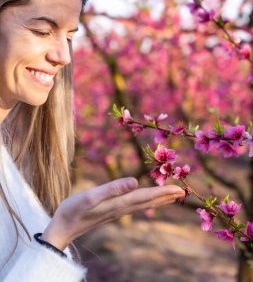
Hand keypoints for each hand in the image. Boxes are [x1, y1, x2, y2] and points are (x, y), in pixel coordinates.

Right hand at [41, 177, 184, 249]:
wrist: (62, 229)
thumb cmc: (72, 211)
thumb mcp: (89, 197)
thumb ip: (111, 189)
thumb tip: (135, 181)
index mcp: (119, 204)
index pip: (146, 196)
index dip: (163, 192)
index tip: (180, 188)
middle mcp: (121, 209)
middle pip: (148, 201)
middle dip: (165, 196)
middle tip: (183, 192)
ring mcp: (116, 211)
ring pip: (142, 204)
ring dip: (157, 199)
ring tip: (170, 195)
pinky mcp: (111, 211)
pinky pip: (134, 205)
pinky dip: (145, 201)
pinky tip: (144, 199)